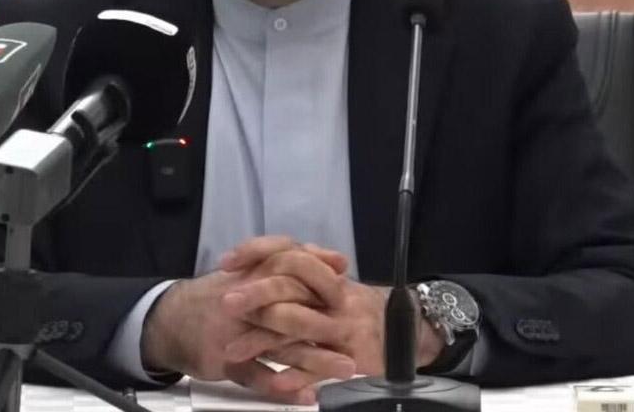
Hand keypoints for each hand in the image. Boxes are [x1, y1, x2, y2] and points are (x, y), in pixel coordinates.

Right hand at [141, 236, 355, 403]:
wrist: (170, 318)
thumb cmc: (221, 294)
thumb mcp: (252, 271)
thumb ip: (295, 264)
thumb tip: (339, 261)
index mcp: (254, 274)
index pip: (293, 270)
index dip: (321, 281)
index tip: (348, 293)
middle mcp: (246, 301)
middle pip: (291, 310)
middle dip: (325, 325)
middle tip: (355, 338)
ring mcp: (236, 332)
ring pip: (280, 345)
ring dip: (314, 359)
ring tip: (343, 369)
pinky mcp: (226, 360)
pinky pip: (257, 375)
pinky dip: (282, 386)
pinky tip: (306, 395)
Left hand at [219, 240, 446, 375]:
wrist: (407, 328)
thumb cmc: (359, 307)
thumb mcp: (332, 281)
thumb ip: (304, 267)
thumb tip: (266, 254)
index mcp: (323, 273)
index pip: (287, 251)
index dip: (256, 252)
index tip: (226, 262)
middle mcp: (331, 295)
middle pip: (289, 286)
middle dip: (254, 294)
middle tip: (225, 303)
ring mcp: (340, 325)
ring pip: (298, 327)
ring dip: (262, 340)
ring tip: (232, 351)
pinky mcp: (351, 355)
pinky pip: (319, 366)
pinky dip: (296, 376)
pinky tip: (275, 383)